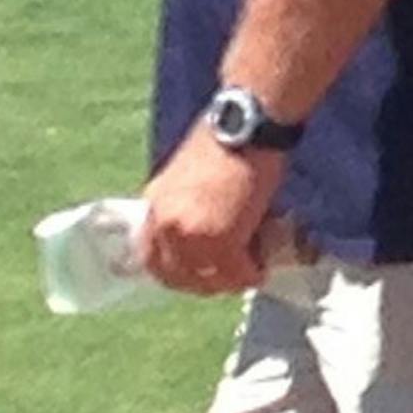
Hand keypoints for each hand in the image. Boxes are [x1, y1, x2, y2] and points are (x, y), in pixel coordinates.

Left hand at [139, 122, 284, 294]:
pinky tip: (261, 268)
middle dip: (202, 285)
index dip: (175, 273)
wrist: (244, 127)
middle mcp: (165, 224)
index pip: (151, 258)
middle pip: (176, 277)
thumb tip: (207, 231)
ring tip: (248, 272)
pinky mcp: (221, 242)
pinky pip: (236, 273)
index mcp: (154, 205)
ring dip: (228, 281)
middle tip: (226, 280)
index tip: (198, 276)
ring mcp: (190, 236)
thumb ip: (185, 206)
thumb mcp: (188, 176)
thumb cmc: (226, 141)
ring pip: (207, 281)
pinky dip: (250, 274)